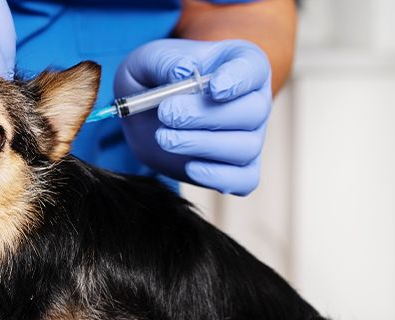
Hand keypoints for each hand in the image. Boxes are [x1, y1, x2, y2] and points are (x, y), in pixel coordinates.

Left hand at [114, 39, 271, 195]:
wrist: (147, 114)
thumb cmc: (155, 79)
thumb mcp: (149, 59)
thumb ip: (164, 61)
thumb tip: (183, 72)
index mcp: (240, 63)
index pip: (254, 68)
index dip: (238, 79)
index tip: (214, 88)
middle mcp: (254, 99)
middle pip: (253, 111)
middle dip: (206, 115)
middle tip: (167, 114)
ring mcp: (249, 136)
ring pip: (246, 147)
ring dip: (203, 145)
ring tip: (165, 138)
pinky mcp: (237, 168)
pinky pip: (243, 180)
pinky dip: (218, 177)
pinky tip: (190, 166)